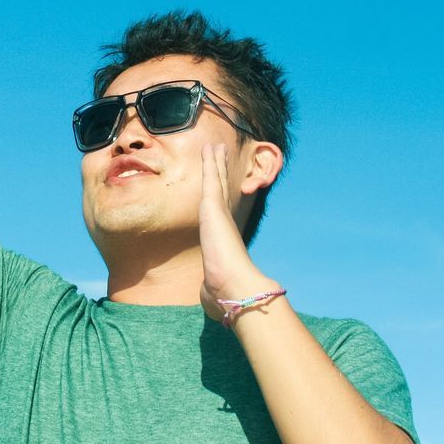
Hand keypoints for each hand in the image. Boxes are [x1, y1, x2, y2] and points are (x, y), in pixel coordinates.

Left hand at [198, 143, 279, 322]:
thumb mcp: (211, 289)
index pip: (219, 214)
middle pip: (220, 191)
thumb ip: (210, 288)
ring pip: (216, 181)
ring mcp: (220, 214)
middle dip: (219, 173)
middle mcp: (224, 224)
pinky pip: (211, 179)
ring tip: (215, 146)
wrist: (234, 289)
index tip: (219, 186)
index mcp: (222, 240)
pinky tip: (211, 147)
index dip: (218, 198)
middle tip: (220, 155)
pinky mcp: (213, 208)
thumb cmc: (224, 294)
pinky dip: (211, 162)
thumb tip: (209, 298)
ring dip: (216, 163)